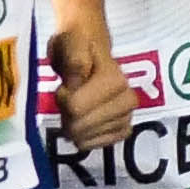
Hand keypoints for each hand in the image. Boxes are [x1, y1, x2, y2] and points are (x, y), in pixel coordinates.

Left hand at [50, 28, 137, 151]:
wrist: (90, 45)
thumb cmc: (78, 45)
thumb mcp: (71, 43)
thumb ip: (74, 61)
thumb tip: (76, 83)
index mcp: (115, 79)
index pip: (76, 107)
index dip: (62, 99)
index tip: (64, 86)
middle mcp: (127, 99)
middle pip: (81, 126)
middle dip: (66, 115)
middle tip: (67, 98)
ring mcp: (127, 115)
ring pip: (87, 138)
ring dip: (74, 127)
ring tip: (75, 107)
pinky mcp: (124, 128)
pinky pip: (98, 145)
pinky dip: (84, 138)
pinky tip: (81, 125)